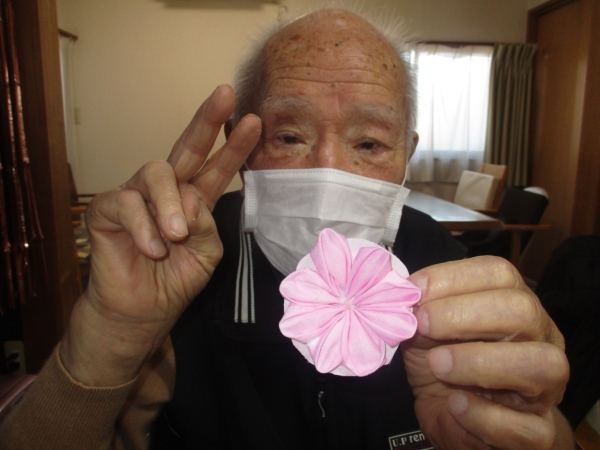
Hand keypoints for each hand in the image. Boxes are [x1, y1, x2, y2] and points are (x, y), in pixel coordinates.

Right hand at [61, 85, 261, 385]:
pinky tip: (152, 249)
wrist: (141, 312)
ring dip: (170, 206)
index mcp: (195, 200)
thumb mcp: (205, 255)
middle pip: (187, 147)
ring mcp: (137, 195)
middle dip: (206, 120)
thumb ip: (206, 226)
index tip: (255, 121)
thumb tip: (193, 198)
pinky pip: (129, 203)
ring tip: (175, 237)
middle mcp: (167, 191)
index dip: (234, 147)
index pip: (217, 168)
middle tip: (225, 96)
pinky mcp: (108, 209)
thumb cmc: (174, 281)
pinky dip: (145, 229)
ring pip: (157, 173)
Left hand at [402, 256, 570, 449]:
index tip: (414, 291)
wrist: (457, 421)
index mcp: (512, 304)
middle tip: (423, 325)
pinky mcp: (539, 432)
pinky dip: (482, 415)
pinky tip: (454, 405)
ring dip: (478, 361)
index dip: (452, 277)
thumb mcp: (425, 334)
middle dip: (463, 314)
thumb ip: (420, 313)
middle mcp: (540, 339)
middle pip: (522, 310)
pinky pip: (523, 425)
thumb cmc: (445, 368)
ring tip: (438, 365)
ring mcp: (546, 387)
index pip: (498, 273)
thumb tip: (404, 297)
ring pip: (540, 364)